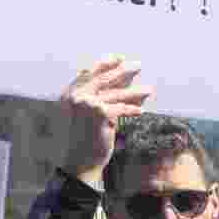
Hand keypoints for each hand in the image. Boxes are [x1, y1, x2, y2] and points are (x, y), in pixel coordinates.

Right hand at [60, 57, 151, 187]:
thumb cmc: (84, 137)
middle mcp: (76, 96)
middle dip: (124, 71)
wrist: (79, 160)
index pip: (90, 72)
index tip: (120, 58)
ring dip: (135, 92)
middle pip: (105, 78)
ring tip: (149, 90)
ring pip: (117, 94)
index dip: (106, 64)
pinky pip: (121, 109)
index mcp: (69, 93)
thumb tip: (124, 77)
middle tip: (139, 65)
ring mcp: (87, 103)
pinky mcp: (100, 113)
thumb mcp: (89, 112)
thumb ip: (101, 94)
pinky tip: (141, 111)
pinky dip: (132, 110)